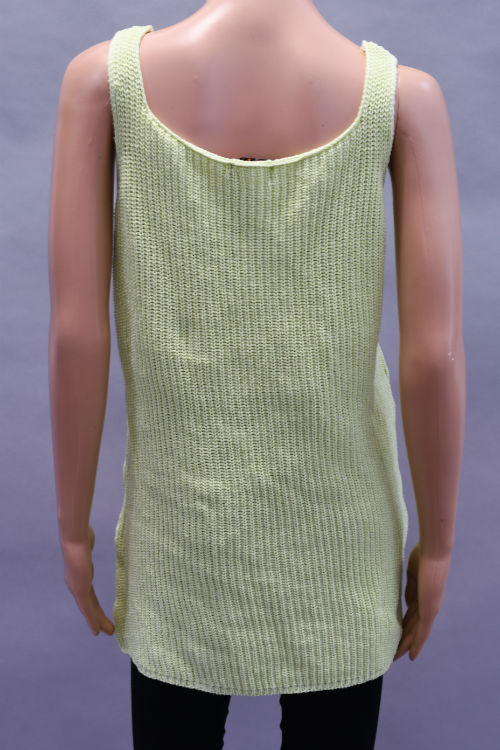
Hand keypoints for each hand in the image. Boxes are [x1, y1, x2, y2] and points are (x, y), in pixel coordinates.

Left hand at [61, 524, 114, 636]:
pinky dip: (92, 621)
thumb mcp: (86, 543)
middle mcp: (75, 584)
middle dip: (99, 618)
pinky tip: (96, 631)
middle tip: (109, 629)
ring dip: (98, 622)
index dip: (95, 607)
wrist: (74, 537)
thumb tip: (88, 535)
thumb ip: (87, 544)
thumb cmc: (81, 535)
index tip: (102, 616)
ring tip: (109, 632)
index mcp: (79, 576)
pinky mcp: (79, 590)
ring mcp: (76, 588)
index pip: (89, 596)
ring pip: (89, 610)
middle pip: (90, 605)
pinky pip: (87, 609)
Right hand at [393, 542, 450, 661]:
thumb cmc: (423, 556)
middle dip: (403, 640)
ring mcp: (430, 609)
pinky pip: (422, 632)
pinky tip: (411, 655)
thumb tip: (405, 604)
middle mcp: (428, 606)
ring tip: (396, 657)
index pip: (411, 616)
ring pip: (416, 633)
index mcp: (423, 596)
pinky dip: (417, 644)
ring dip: (406, 645)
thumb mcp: (413, 575)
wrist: (434, 552)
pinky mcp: (430, 610)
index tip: (394, 635)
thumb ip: (411, 590)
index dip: (403, 627)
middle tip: (393, 653)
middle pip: (413, 627)